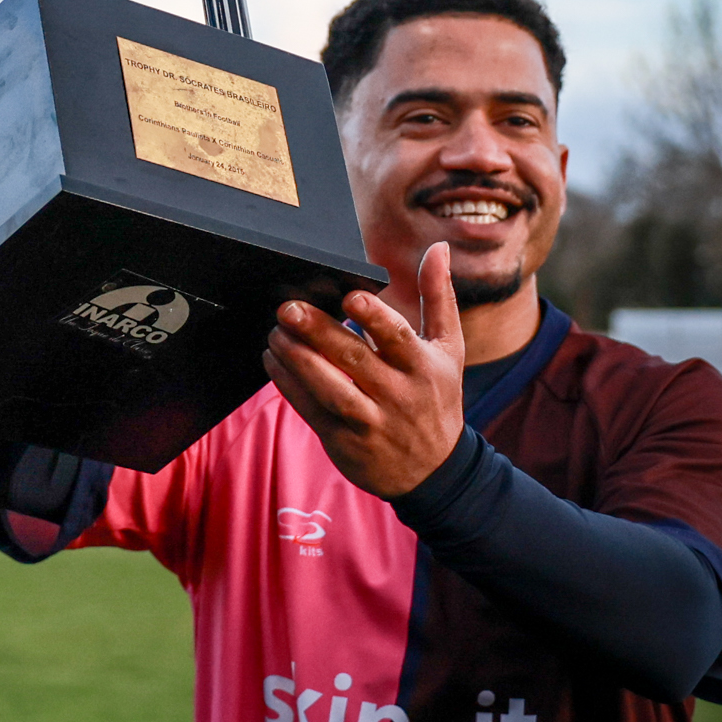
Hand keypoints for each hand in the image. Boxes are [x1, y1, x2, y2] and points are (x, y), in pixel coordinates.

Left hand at [262, 242, 465, 497]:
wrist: (433, 471)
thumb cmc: (437, 397)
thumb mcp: (449, 349)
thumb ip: (438, 297)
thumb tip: (438, 249)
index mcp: (424, 366)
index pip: (398, 338)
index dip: (373, 318)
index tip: (348, 296)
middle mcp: (398, 395)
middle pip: (355, 360)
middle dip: (319, 333)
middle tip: (288, 309)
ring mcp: (370, 421)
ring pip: (329, 389)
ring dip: (297, 360)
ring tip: (274, 334)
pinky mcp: (344, 440)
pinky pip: (311, 409)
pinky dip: (288, 385)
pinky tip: (272, 360)